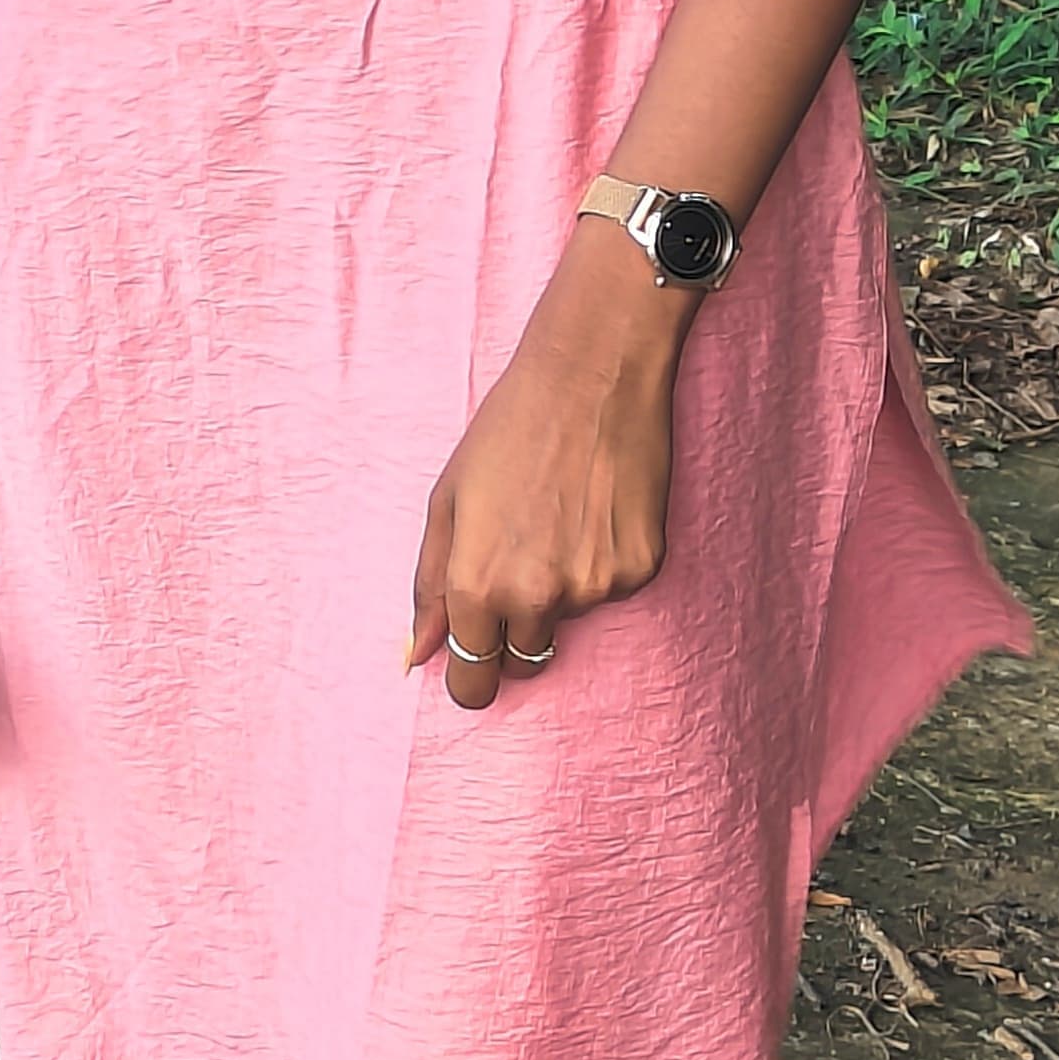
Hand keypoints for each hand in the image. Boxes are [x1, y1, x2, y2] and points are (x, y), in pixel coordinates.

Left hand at [408, 222, 694, 710]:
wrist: (592, 377)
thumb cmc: (509, 431)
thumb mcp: (449, 502)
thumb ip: (429, 585)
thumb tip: (416, 655)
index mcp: (479, 586)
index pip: (474, 682)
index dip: (471, 677)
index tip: (474, 661)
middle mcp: (538, 599)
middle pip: (524, 660)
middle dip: (515, 632)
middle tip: (518, 563)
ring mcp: (596, 588)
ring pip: (570, 619)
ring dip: (560, 587)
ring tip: (558, 515)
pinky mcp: (642, 568)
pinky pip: (613, 589)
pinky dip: (602, 562)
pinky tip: (595, 508)